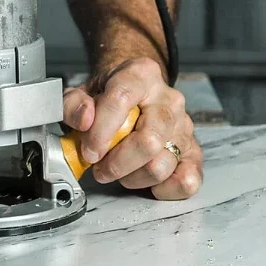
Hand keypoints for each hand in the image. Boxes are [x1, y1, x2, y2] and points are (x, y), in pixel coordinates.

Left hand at [62, 58, 202, 199]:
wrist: (135, 96)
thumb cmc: (110, 98)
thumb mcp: (83, 93)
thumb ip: (73, 105)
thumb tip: (84, 119)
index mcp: (141, 76)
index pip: (121, 100)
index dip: (101, 132)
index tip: (88, 152)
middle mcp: (168, 100)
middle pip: (148, 141)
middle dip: (117, 163)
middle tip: (100, 166)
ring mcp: (184, 127)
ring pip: (161, 166)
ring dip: (132, 178)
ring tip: (120, 170)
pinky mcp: (192, 152)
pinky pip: (187, 181)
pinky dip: (164, 190)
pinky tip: (146, 182)